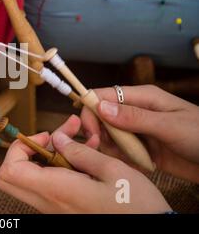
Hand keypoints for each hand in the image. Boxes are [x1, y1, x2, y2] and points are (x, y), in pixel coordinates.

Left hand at [0, 115, 170, 212]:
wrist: (152, 232)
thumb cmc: (136, 206)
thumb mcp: (112, 170)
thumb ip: (79, 151)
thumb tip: (56, 138)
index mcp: (57, 190)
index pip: (10, 170)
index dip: (19, 148)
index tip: (46, 137)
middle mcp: (49, 202)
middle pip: (11, 177)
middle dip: (28, 150)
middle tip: (54, 138)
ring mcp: (55, 209)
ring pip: (31, 179)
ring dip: (50, 155)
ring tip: (83, 140)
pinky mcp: (64, 210)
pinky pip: (50, 186)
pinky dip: (61, 167)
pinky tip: (89, 155)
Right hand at [81, 85, 198, 182]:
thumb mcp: (169, 125)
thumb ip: (134, 117)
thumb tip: (100, 106)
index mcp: (142, 97)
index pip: (104, 96)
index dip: (90, 110)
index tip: (90, 131)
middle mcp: (136, 112)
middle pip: (102, 116)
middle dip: (97, 131)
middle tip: (100, 148)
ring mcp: (138, 131)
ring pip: (109, 135)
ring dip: (108, 147)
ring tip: (121, 159)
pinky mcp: (142, 149)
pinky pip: (121, 151)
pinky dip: (120, 158)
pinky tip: (132, 164)